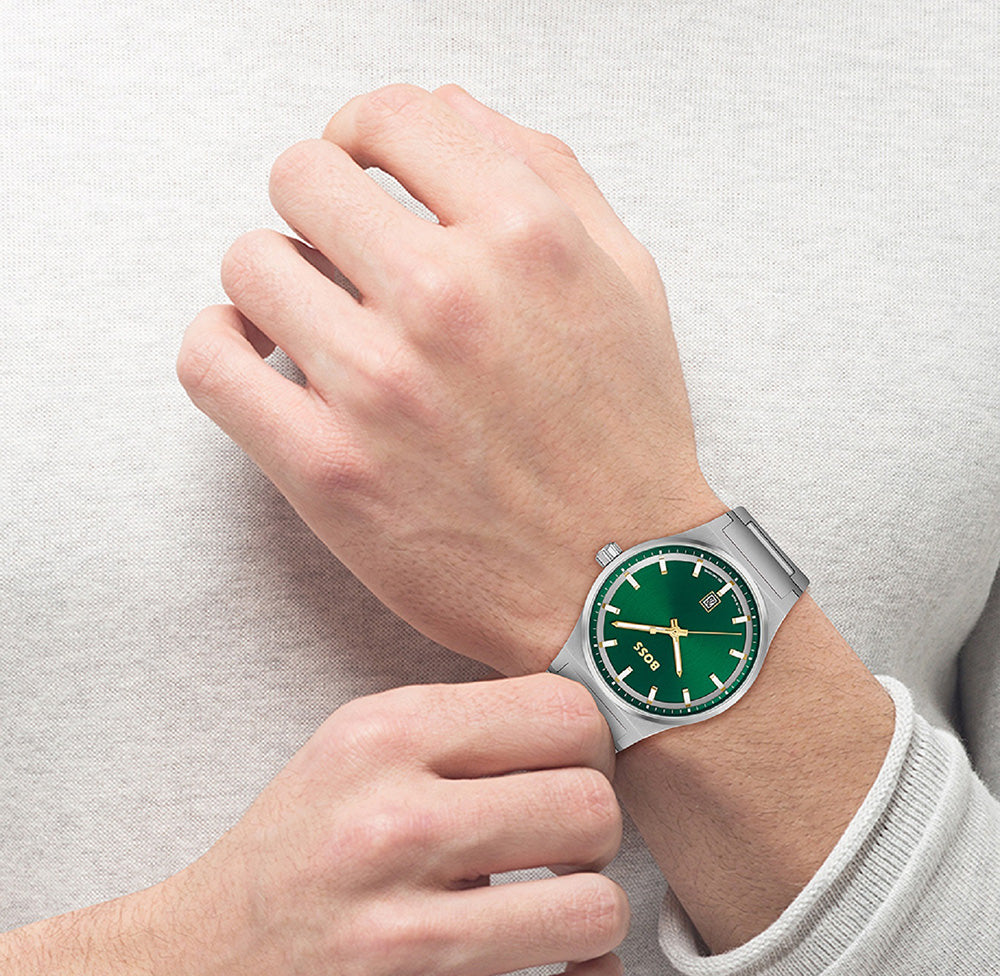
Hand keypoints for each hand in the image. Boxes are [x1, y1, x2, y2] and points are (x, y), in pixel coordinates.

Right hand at [155, 672, 626, 975]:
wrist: (199, 972)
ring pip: (596, 910)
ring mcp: (402, 943)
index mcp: (383, 740)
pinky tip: (541, 970)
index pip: (566, 714)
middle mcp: (390, 830)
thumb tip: (596, 728)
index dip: (591, 743)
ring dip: (589, 914)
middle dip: (594, 829)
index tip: (574, 767)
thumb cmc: (304, 849)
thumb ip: (467, 725)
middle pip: (592, 809)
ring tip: (553, 909)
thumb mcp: (358, 746)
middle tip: (564, 843)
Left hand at [177, 82, 726, 675]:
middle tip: (340, 251)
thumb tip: (445, 111)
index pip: (390, 116)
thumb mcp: (628, 279)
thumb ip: (546, 172)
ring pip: (249, 261)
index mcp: (528, 237)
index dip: (364, 134)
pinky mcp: (327, 469)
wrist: (616, 582)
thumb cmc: (623, 436)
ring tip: (310, 316)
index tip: (361, 168)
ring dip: (275, 278)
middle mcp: (449, 298)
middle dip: (319, 205)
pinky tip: (257, 355)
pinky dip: (219, 343)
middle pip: (302, 175)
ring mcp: (379, 386)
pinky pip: (209, 360)